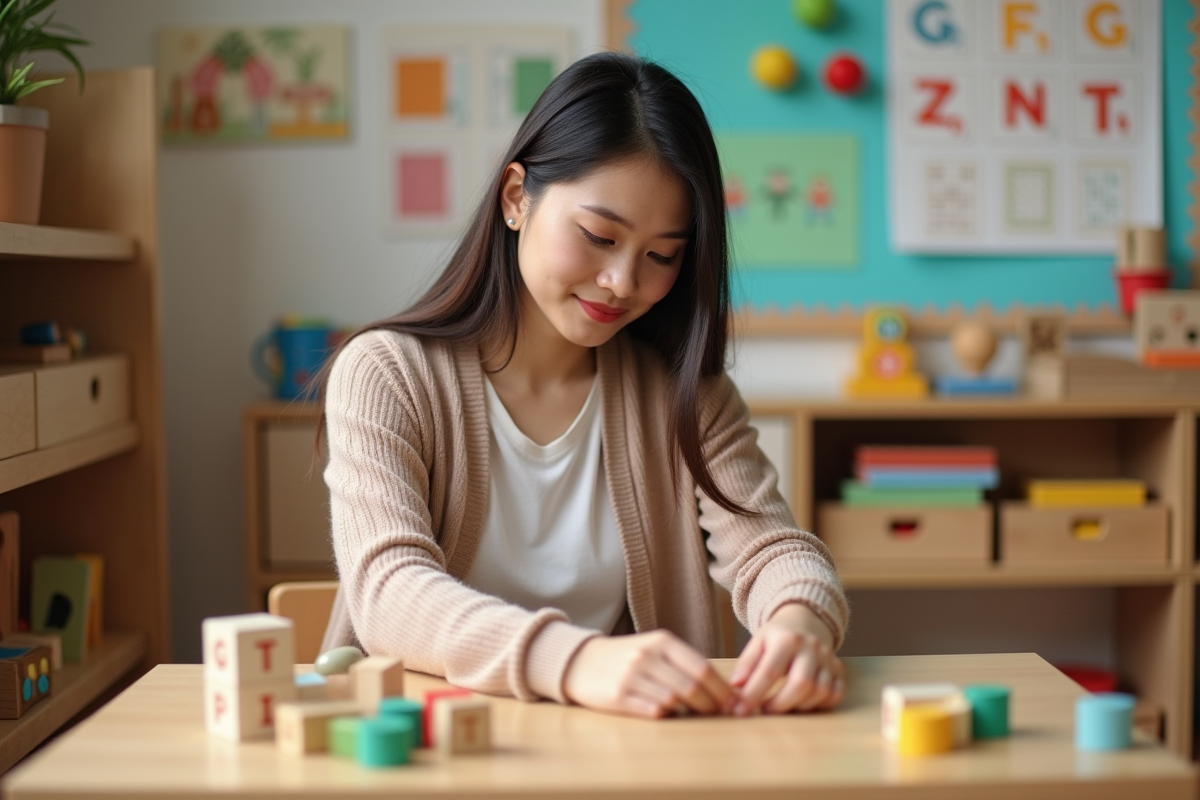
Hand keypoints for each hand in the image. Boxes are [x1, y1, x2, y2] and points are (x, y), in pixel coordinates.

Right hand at [563, 630, 734, 718]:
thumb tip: (723, 689)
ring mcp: (631, 676)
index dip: (721, 689)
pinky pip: (652, 711)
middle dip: (710, 705)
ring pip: (674, 701)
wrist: (581, 662)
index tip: (732, 703)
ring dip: (688, 712)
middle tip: (718, 714)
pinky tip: (666, 714)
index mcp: (661, 641)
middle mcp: (647, 656)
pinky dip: (665, 716)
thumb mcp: (654, 649)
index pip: (702, 668)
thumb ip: (683, 664)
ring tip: (693, 714)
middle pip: (691, 687)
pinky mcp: (617, 696)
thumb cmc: (627, 658)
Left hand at [729, 603, 843, 714]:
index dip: (754, 694)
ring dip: (798, 706)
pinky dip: (819, 704)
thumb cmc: (778, 636)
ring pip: (820, 691)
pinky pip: (835, 695)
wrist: (806, 621)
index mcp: (788, 639)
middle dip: (781, 704)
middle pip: (801, 683)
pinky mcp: (839, 671)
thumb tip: (735, 687)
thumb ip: (747, 663)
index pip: (770, 671)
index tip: (740, 710)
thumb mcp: (758, 642)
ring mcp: (828, 659)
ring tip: (782, 706)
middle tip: (764, 711)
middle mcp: (812, 648)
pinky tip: (802, 703)